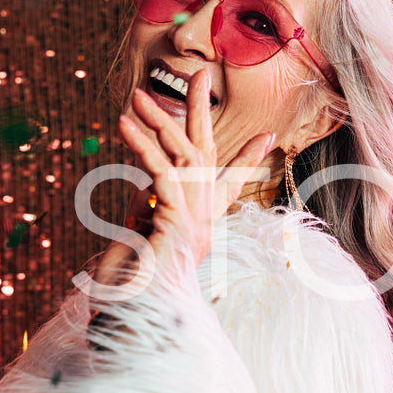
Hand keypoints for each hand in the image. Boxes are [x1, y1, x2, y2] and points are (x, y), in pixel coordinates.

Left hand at [93, 71, 274, 285]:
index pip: (228, 185)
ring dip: (158, 121)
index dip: (248, 158)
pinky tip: (122, 125)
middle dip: (201, 111)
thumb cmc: (133, 287)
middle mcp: (204, 221)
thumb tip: (146, 186)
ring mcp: (194, 222)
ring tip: (135, 95)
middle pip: (207, 155)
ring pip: (182, 157)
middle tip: (198, 73)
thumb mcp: (142, 238)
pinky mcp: (176, 222)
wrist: (135, 319)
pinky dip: (140, 146)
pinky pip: (159, 173)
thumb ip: (149, 209)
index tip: (270, 137)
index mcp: (202, 225)